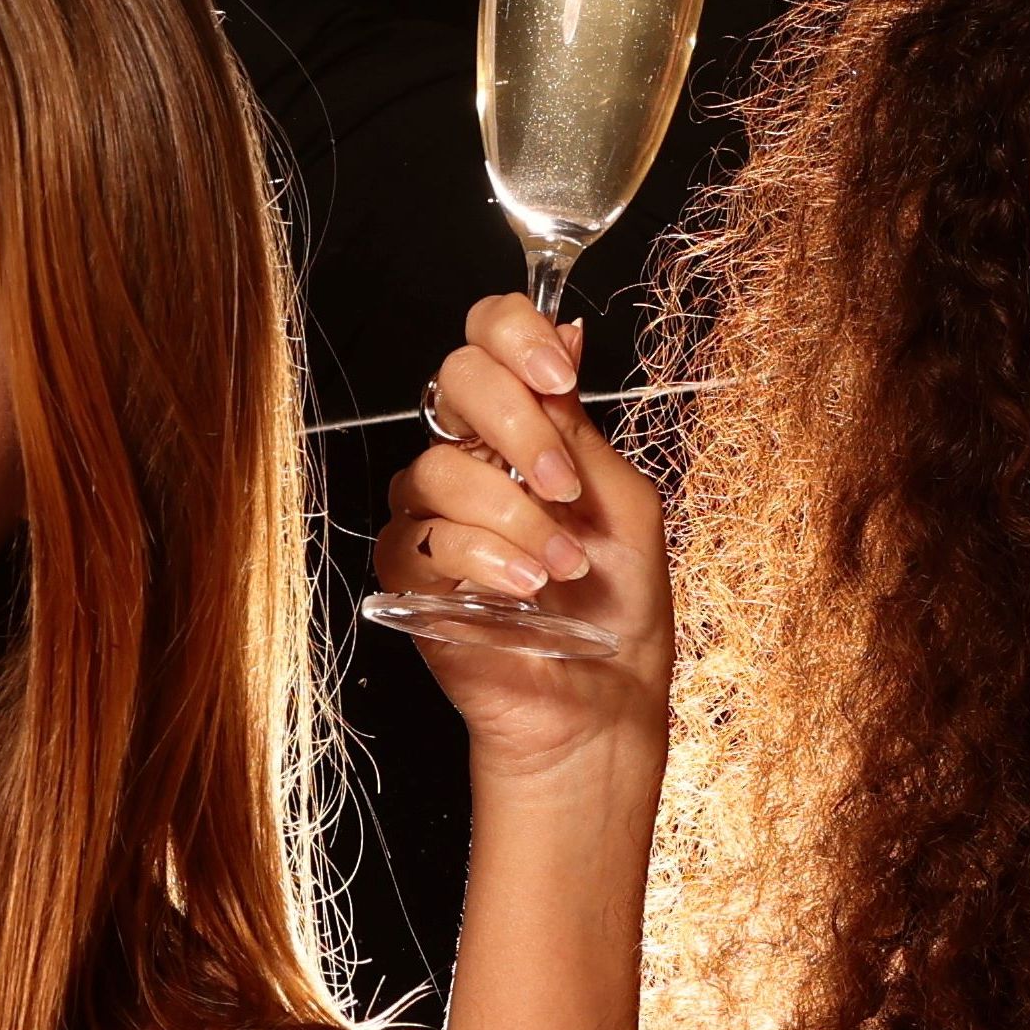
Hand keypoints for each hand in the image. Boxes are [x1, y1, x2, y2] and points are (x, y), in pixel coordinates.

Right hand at [372, 290, 671, 768]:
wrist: (600, 700)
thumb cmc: (620, 609)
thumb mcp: (621, 498)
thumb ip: (578, 424)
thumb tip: (562, 329)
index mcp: (521, 430)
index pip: (488, 340)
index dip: (512, 333)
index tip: (559, 373)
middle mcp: (470, 460)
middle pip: (453, 380)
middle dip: (516, 424)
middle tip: (564, 486)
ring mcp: (432, 515)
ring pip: (438, 468)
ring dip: (514, 518)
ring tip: (561, 568)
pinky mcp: (407, 575)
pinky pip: (424, 539)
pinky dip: (483, 560)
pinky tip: (524, 590)